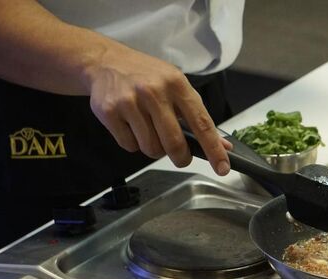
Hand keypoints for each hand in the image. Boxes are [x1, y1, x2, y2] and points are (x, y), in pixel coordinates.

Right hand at [85, 48, 231, 174]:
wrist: (104, 62)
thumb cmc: (147, 76)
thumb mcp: (176, 86)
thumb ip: (198, 115)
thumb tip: (222, 145)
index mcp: (177, 84)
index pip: (201, 123)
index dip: (214, 149)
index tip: (222, 167)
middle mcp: (154, 91)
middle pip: (174, 143)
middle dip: (181, 157)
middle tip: (180, 157)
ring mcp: (130, 101)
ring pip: (151, 148)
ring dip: (154, 149)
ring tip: (150, 131)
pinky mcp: (109, 112)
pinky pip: (129, 146)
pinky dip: (134, 144)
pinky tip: (131, 126)